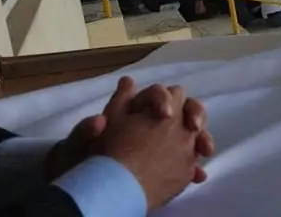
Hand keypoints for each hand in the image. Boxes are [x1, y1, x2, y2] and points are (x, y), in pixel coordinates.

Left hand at [46, 77, 214, 184]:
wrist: (86, 187)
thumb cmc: (79, 162)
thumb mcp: (76, 146)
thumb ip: (85, 131)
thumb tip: (99, 120)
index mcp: (132, 109)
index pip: (156, 93)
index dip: (163, 99)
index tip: (164, 115)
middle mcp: (153, 121)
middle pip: (184, 108)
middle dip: (194, 113)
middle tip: (193, 127)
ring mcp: (165, 142)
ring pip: (192, 133)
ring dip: (202, 137)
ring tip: (204, 151)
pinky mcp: (171, 164)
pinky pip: (189, 161)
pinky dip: (196, 166)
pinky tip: (198, 176)